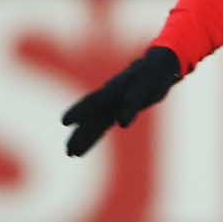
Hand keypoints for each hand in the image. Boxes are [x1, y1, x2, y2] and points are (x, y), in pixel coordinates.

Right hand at [61, 45, 181, 156]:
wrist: (157, 68)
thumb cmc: (152, 76)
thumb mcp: (144, 89)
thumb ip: (131, 104)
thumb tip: (121, 124)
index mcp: (112, 91)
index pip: (92, 104)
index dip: (78, 112)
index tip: (64, 122)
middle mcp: (108, 99)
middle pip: (90, 119)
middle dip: (79, 135)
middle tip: (68, 151)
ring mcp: (111, 105)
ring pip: (94, 124)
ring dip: (83, 138)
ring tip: (71, 153)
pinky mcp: (117, 111)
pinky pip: (102, 126)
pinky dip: (94, 136)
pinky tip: (84, 147)